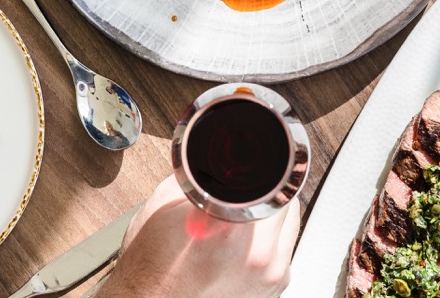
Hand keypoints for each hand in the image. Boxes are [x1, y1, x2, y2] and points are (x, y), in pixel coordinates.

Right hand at [97, 175, 300, 297]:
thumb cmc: (150, 267)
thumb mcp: (165, 205)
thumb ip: (198, 173)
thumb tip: (214, 155)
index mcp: (239, 233)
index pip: (278, 183)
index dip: (265, 168)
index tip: (254, 165)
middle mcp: (264, 261)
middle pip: (288, 205)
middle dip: (266, 193)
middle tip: (237, 194)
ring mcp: (273, 281)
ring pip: (289, 230)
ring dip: (269, 219)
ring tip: (234, 222)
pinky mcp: (272, 294)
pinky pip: (282, 255)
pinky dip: (266, 244)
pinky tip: (237, 247)